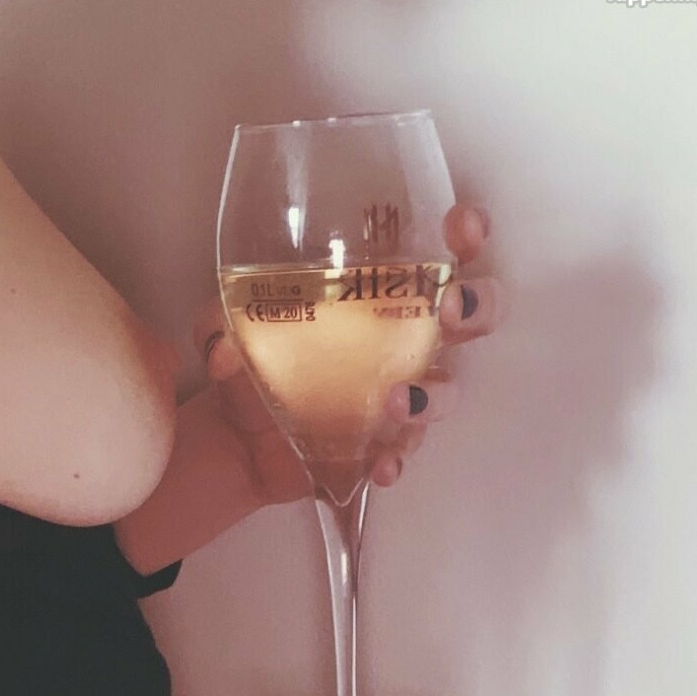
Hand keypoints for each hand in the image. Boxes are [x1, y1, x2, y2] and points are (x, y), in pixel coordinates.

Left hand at [190, 202, 501, 506]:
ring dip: (433, 395)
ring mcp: (403, 393)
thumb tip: (222, 346)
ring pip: (447, 391)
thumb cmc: (255, 360)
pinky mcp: (385, 442)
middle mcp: (405, 338)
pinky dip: (396, 460)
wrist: (239, 435)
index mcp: (381, 292)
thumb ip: (219, 323)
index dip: (467, 236)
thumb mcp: (228, 328)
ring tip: (396, 401)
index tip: (463, 228)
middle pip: (474, 316)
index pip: (441, 251)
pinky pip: (405, 453)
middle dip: (477, 307)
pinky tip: (380, 466)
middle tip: (448, 309)